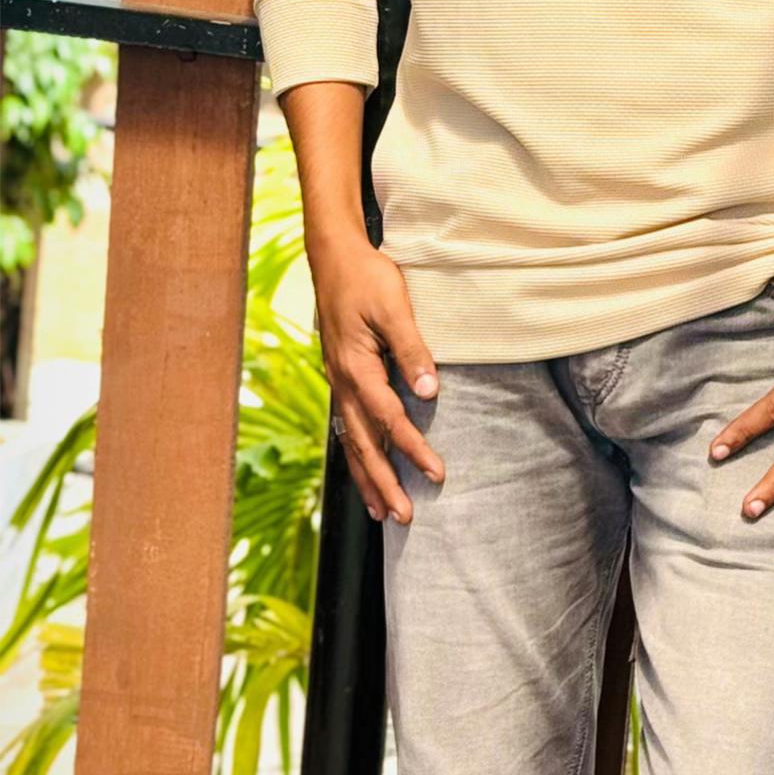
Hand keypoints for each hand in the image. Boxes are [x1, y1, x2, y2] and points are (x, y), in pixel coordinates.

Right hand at [309, 232, 444, 525]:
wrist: (334, 256)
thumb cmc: (367, 278)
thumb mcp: (394, 307)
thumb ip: (412, 348)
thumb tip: (428, 391)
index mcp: (356, 367)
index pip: (389, 419)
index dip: (413, 449)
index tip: (437, 473)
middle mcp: (342, 382)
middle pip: (364, 443)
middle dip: (384, 483)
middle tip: (404, 517)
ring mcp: (338, 383)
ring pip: (352, 441)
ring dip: (368, 478)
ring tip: (382, 513)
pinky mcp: (342, 379)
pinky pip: (349, 427)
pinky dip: (358, 455)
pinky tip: (367, 473)